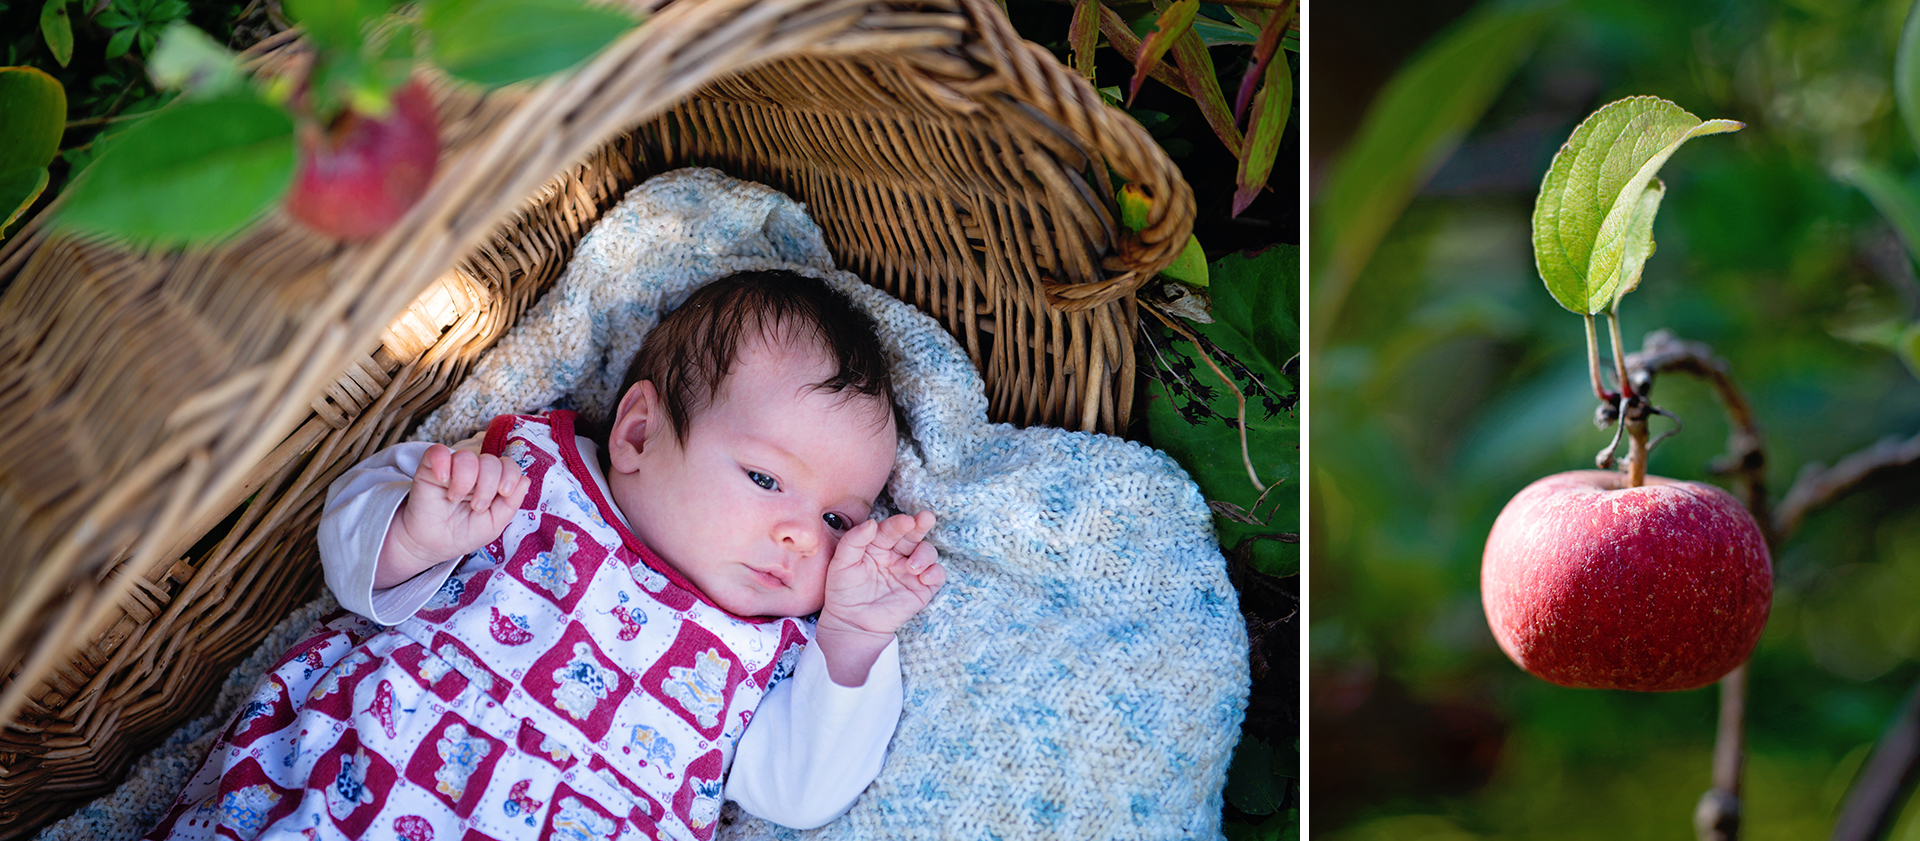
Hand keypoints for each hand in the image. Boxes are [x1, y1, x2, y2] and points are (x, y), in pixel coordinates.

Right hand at [378, 444, 530, 587]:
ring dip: (465, 481)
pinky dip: (442, 464)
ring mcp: (452, 468)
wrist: (432, 545)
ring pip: (466, 456)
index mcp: (493, 482)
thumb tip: (526, 480)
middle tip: (476, 507)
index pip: (508, 465)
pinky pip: (437, 452)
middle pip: (490, 461)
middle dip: (488, 486)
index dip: (510, 476)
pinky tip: (442, 481)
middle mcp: (475, 472)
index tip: (504, 493)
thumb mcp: (493, 525)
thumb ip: (511, 504)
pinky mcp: (429, 468)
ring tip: (455, 499)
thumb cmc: (463, 533)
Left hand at [818, 511, 943, 634]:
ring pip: (927, 552)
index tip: (906, 520)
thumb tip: (872, 523)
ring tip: (912, 566)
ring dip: (924, 554)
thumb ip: (853, 541)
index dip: (899, 523)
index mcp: (877, 545)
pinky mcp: (921, 588)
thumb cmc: (843, 592)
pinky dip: (935, 572)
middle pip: (913, 534)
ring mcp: (910, 571)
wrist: (852, 623)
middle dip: (921, 525)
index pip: (891, 529)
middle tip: (926, 518)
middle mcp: (896, 555)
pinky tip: (923, 577)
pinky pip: (936, 575)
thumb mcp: (841, 564)